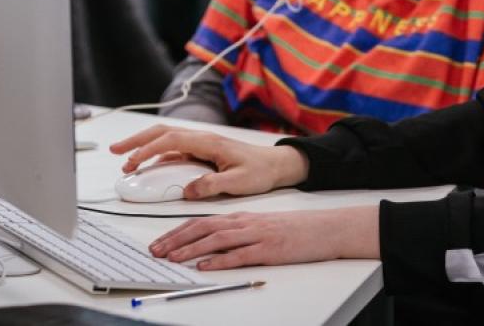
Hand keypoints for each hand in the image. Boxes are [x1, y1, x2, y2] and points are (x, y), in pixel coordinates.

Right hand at [109, 125, 309, 197]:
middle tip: (114, 152)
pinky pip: (173, 150)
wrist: (276, 165)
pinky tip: (147, 166)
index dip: (148, 149)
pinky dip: (156, 155)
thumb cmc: (260, 171)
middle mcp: (202, 139)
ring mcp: (200, 144)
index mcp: (208, 142)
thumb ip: (212, 185)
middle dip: (136, 141)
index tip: (131, 162)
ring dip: (143, 146)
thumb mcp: (238, 183)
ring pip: (165, 139)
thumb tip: (187, 190)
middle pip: (162, 133)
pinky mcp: (201, 152)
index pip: (171, 140)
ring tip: (124, 161)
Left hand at [149, 206, 379, 269]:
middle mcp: (245, 223)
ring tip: (172, 258)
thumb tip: (210, 248)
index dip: (177, 231)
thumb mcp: (262, 226)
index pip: (202, 221)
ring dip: (191, 250)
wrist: (326, 228)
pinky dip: (220, 261)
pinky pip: (240, 255)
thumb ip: (237, 234)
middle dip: (176, 240)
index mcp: (242, 217)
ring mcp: (257, 236)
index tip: (159, 242)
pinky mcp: (269, 250)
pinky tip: (206, 266)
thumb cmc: (295, 230)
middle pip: (203, 228)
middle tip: (156, 251)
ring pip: (217, 240)